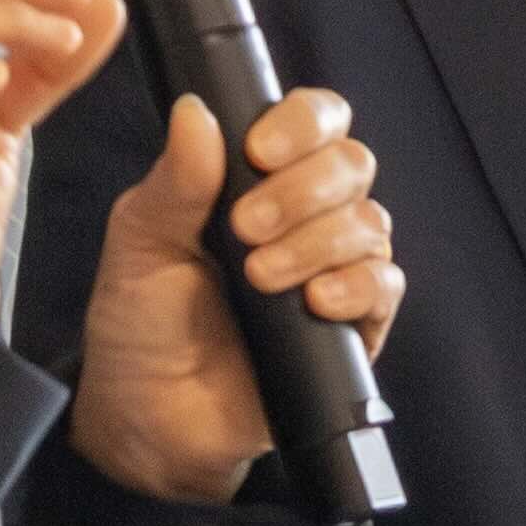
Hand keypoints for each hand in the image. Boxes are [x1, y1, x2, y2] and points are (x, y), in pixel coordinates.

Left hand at [68, 87, 400, 504]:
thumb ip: (176, 178)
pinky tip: (314, 302)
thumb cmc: (141, 321)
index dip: (302, 123)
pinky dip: (355, 286)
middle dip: (302, 189)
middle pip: (351, 163)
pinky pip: (385, 285)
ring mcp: (334, 268)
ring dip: (316, 242)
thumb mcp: (140, 240)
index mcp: (259, 176)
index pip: (315, 118)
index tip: (258, 150)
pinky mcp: (354, 325)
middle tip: (244, 227)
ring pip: (369, 223)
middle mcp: (307, 213)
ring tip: (259, 278)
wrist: (148, 416)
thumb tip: (197, 109)